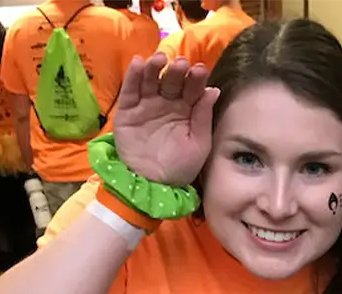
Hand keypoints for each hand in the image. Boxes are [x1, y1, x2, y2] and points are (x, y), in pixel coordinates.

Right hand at [114, 53, 219, 185]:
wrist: (154, 186)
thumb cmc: (181, 167)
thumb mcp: (199, 144)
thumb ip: (203, 117)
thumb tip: (213, 90)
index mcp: (187, 110)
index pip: (192, 89)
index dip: (196, 79)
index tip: (200, 70)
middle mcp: (167, 103)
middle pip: (172, 81)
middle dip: (177, 71)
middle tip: (181, 64)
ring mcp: (147, 105)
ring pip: (151, 81)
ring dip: (155, 68)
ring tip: (160, 59)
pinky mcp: (128, 111)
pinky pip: (131, 91)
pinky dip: (133, 76)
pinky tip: (138, 63)